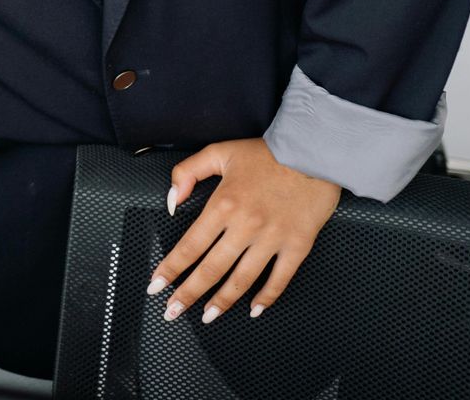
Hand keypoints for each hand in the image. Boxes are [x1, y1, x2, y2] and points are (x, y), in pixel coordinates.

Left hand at [148, 138, 340, 321]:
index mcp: (223, 205)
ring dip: (223, 302)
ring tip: (208, 316)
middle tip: (172, 312)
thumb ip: (187, 173)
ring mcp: (273, 239)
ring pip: (242, 280)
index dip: (171, 269)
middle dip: (188, 294)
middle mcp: (245, 226)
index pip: (190, 246)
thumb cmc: (266, 153)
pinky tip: (254, 310)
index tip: (156, 285)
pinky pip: (280, 279)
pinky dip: (267, 297)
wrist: (314, 152)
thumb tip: (171, 201)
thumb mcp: (218, 152)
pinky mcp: (298, 246)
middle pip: (211, 269)